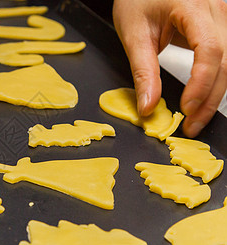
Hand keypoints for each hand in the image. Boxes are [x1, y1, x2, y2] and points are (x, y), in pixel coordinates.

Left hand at [113, 0, 225, 137]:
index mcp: (192, 7)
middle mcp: (215, 10)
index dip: (201, 83)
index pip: (210, 50)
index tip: (186, 109)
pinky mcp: (219, 27)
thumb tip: (148, 106)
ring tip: (195, 118)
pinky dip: (215, 81)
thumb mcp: (134, 36)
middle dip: (209, 99)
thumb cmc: (137, 1)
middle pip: (226, 61)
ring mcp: (221, 17)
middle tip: (191, 125)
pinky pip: (225, 58)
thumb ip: (142, 72)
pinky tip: (203, 99)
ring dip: (214, 94)